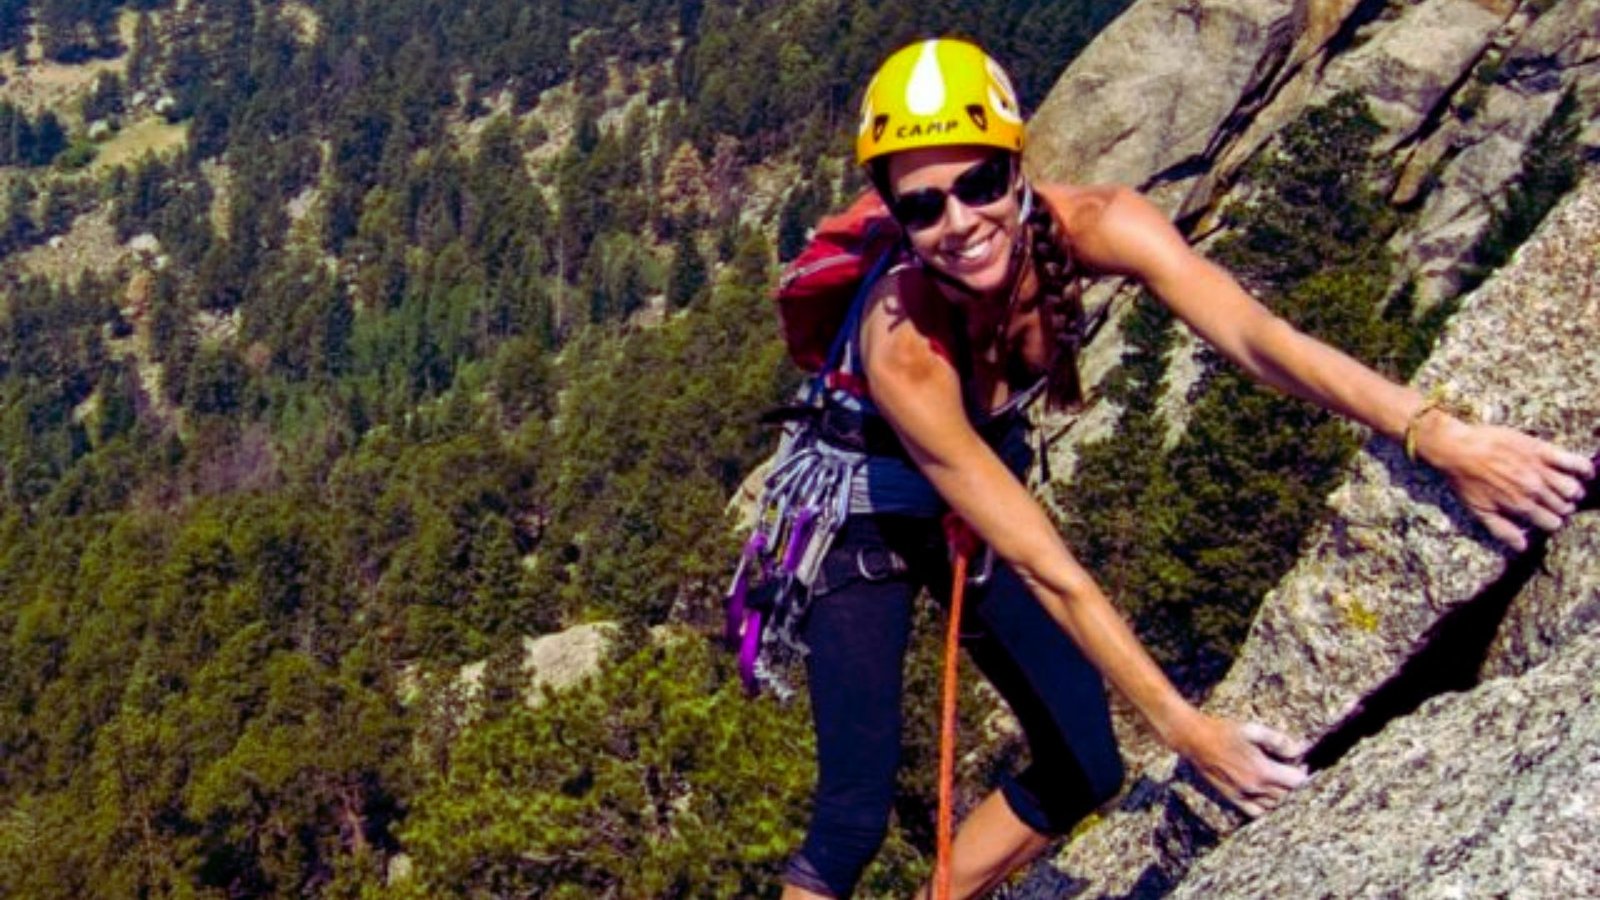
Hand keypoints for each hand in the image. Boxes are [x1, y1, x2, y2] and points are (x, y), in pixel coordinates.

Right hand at [1174, 714, 1308, 817]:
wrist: (1195, 740)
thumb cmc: (1224, 731)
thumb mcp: (1253, 729)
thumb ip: (1279, 741)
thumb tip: (1300, 749)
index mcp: (1262, 770)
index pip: (1296, 782)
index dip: (1305, 774)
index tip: (1304, 765)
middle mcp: (1254, 787)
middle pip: (1287, 795)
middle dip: (1295, 784)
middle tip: (1294, 771)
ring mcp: (1243, 795)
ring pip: (1274, 805)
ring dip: (1283, 796)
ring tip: (1282, 783)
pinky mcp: (1233, 798)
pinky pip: (1256, 812)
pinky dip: (1267, 808)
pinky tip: (1268, 797)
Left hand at [1419, 415, 1594, 551]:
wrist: (1457, 447)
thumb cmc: (1465, 480)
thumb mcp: (1478, 511)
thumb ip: (1503, 530)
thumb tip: (1523, 547)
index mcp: (1521, 506)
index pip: (1552, 523)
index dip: (1551, 522)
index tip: (1547, 517)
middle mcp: (1534, 490)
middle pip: (1563, 507)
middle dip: (1561, 508)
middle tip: (1555, 503)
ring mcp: (1539, 469)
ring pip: (1572, 488)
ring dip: (1572, 493)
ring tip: (1566, 490)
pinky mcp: (1541, 450)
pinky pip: (1572, 461)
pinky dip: (1583, 469)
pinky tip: (1584, 473)